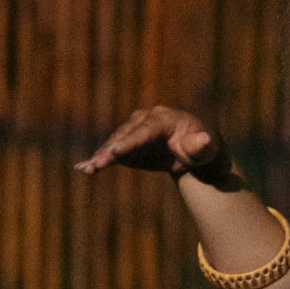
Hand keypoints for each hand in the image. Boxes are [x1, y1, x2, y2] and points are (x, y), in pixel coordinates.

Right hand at [75, 105, 235, 185]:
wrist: (191, 151)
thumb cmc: (201, 149)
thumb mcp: (206, 148)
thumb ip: (202, 145)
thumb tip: (204, 139)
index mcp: (165, 119)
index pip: (145, 131)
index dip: (130, 141)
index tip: (116, 151)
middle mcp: (145, 120)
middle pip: (125, 136)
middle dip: (110, 150)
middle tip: (96, 164)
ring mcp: (133, 130)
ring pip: (115, 143)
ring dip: (100, 156)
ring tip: (86, 169)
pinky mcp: (127, 143)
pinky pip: (112, 151)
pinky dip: (99, 159)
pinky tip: (83, 168)